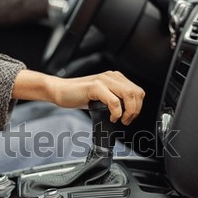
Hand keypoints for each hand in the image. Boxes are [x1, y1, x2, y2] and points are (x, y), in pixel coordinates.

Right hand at [12, 70, 144, 124]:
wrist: (60, 91)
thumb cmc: (78, 95)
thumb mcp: (101, 96)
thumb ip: (114, 99)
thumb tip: (127, 112)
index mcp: (115, 77)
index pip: (137, 91)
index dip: (137, 106)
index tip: (130, 117)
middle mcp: (111, 76)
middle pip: (136, 93)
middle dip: (135, 110)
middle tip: (126, 121)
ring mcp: (103, 80)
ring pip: (129, 96)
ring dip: (128, 112)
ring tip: (120, 120)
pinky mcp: (95, 87)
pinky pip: (114, 102)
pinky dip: (116, 113)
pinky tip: (111, 117)